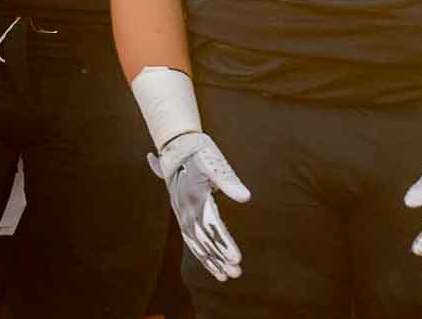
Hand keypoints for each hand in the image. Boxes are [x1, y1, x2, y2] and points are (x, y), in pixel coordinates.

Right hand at [149, 130, 249, 281]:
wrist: (175, 146)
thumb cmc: (197, 151)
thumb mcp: (213, 161)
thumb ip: (228, 180)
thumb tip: (246, 197)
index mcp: (193, 197)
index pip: (210, 226)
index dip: (223, 243)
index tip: (236, 259)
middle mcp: (185, 209)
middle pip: (203, 239)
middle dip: (219, 257)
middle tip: (236, 273)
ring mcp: (182, 213)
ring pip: (195, 243)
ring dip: (210, 260)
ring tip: (227, 277)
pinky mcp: (182, 215)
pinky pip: (191, 239)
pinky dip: (201, 254)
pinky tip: (212, 265)